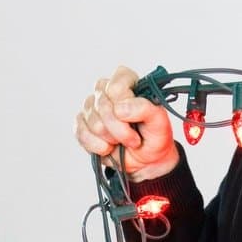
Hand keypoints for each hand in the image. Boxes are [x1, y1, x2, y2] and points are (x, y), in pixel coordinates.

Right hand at [74, 65, 179, 180]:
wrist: (145, 159)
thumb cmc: (154, 136)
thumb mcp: (159, 122)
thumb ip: (145, 109)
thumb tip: (120, 108)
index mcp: (127, 82)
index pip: (116, 87)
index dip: (125, 105)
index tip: (137, 120)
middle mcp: (105, 91)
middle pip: (104, 106)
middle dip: (121, 129)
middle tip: (134, 138)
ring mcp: (91, 107)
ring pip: (94, 123)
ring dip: (111, 139)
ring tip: (123, 142)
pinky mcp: (81, 124)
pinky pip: (82, 134)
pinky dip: (99, 146)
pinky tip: (109, 147)